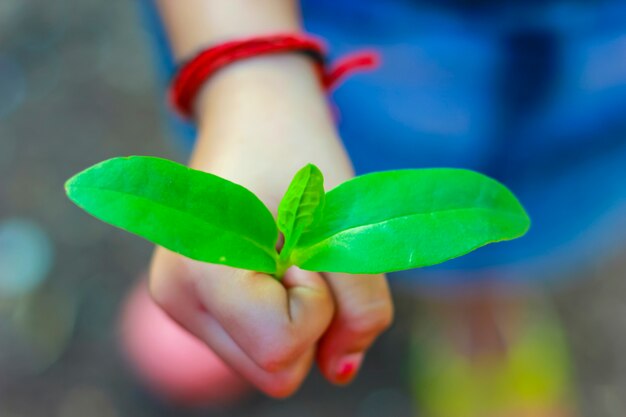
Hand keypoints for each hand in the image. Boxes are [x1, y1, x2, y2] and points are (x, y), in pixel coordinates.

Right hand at [149, 56, 392, 396]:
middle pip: (276, 370)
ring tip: (283, 254)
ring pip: (269, 362)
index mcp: (199, 271)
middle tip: (298, 252)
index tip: (305, 248)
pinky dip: (281, 315)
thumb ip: (359, 304)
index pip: (283, 350)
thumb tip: (342, 370)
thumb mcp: (344, 222)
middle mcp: (177, 300)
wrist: (254, 115)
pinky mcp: (194, 305)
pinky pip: (257, 343)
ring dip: (298, 318)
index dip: (317, 304)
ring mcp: (179, 305)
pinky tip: (269, 265)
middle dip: (310, 320)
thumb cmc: (298, 153)